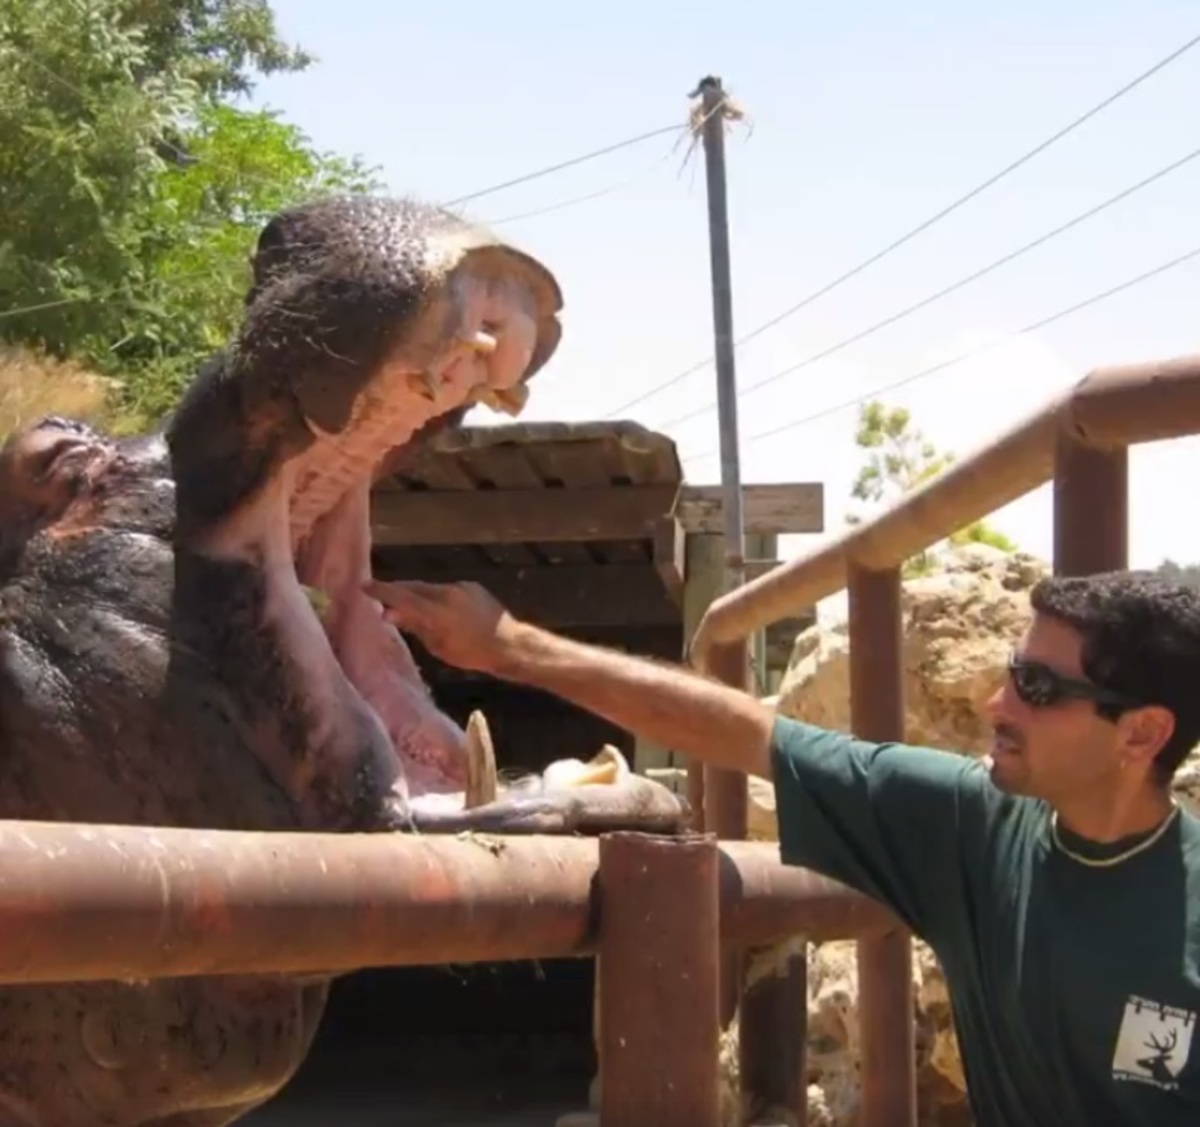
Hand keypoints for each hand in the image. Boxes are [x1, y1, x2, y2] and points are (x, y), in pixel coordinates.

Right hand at [363, 579, 519, 673]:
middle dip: (396, 591)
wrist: (510, 644)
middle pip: (413, 587)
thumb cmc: (472, 654)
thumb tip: (390, 614)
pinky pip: (446, 589)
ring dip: (417, 595)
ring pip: (429, 587)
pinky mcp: (471, 586)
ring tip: (408, 607)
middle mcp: (447, 592)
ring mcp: (460, 586)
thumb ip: (414, 626)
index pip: (401, 597)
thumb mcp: (438, 646)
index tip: (363, 587)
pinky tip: (438, 610)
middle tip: (381, 598)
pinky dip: (436, 597)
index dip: (381, 591)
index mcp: (436, 611)